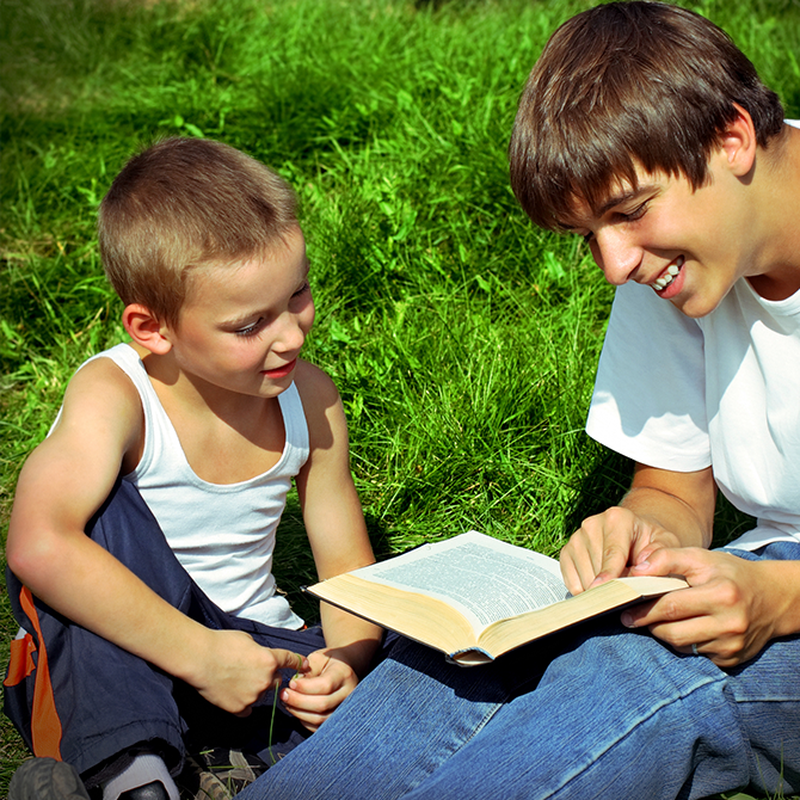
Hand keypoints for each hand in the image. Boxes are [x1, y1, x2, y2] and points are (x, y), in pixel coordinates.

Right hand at [189, 628, 305, 714]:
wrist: (200, 658)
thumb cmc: (221, 644)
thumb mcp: (247, 640)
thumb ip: (260, 651)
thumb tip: (262, 658)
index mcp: (269, 659)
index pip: (290, 661)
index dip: (298, 662)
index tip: (305, 665)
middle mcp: (265, 680)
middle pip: (276, 681)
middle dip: (269, 677)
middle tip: (251, 672)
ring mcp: (253, 696)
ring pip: (261, 695)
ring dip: (254, 690)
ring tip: (234, 680)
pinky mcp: (239, 709)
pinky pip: (247, 709)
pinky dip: (242, 703)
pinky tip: (231, 694)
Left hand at [280, 648, 359, 731]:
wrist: (343, 670)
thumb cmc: (328, 662)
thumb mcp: (318, 658)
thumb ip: (307, 670)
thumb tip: (294, 685)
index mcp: (344, 675)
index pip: (325, 686)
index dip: (305, 687)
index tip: (291, 683)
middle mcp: (348, 694)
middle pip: (322, 704)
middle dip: (298, 701)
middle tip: (284, 694)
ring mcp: (344, 709)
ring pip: (320, 719)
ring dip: (298, 712)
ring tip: (286, 702)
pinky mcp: (337, 720)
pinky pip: (318, 727)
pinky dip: (303, 720)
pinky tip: (295, 709)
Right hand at [560, 506, 680, 594]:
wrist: (635, 535)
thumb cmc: (652, 542)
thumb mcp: (667, 544)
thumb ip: (661, 554)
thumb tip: (641, 568)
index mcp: (617, 518)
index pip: (613, 553)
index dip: (610, 575)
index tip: (606, 591)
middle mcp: (592, 524)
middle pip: (597, 568)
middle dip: (611, 588)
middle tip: (629, 597)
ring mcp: (576, 538)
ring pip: (584, 578)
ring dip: (600, 592)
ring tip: (617, 588)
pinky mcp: (566, 552)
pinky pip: (571, 582)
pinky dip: (585, 592)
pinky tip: (601, 588)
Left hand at [621, 547, 778, 666]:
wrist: (771, 598)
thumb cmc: (727, 573)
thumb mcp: (700, 557)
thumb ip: (666, 559)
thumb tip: (636, 571)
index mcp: (722, 595)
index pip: (671, 606)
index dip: (644, 609)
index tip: (623, 609)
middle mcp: (730, 624)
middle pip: (673, 633)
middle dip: (649, 624)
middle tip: (631, 618)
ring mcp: (731, 646)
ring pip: (681, 646)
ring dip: (664, 634)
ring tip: (656, 620)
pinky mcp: (731, 661)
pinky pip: (694, 655)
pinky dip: (682, 643)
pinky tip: (680, 629)